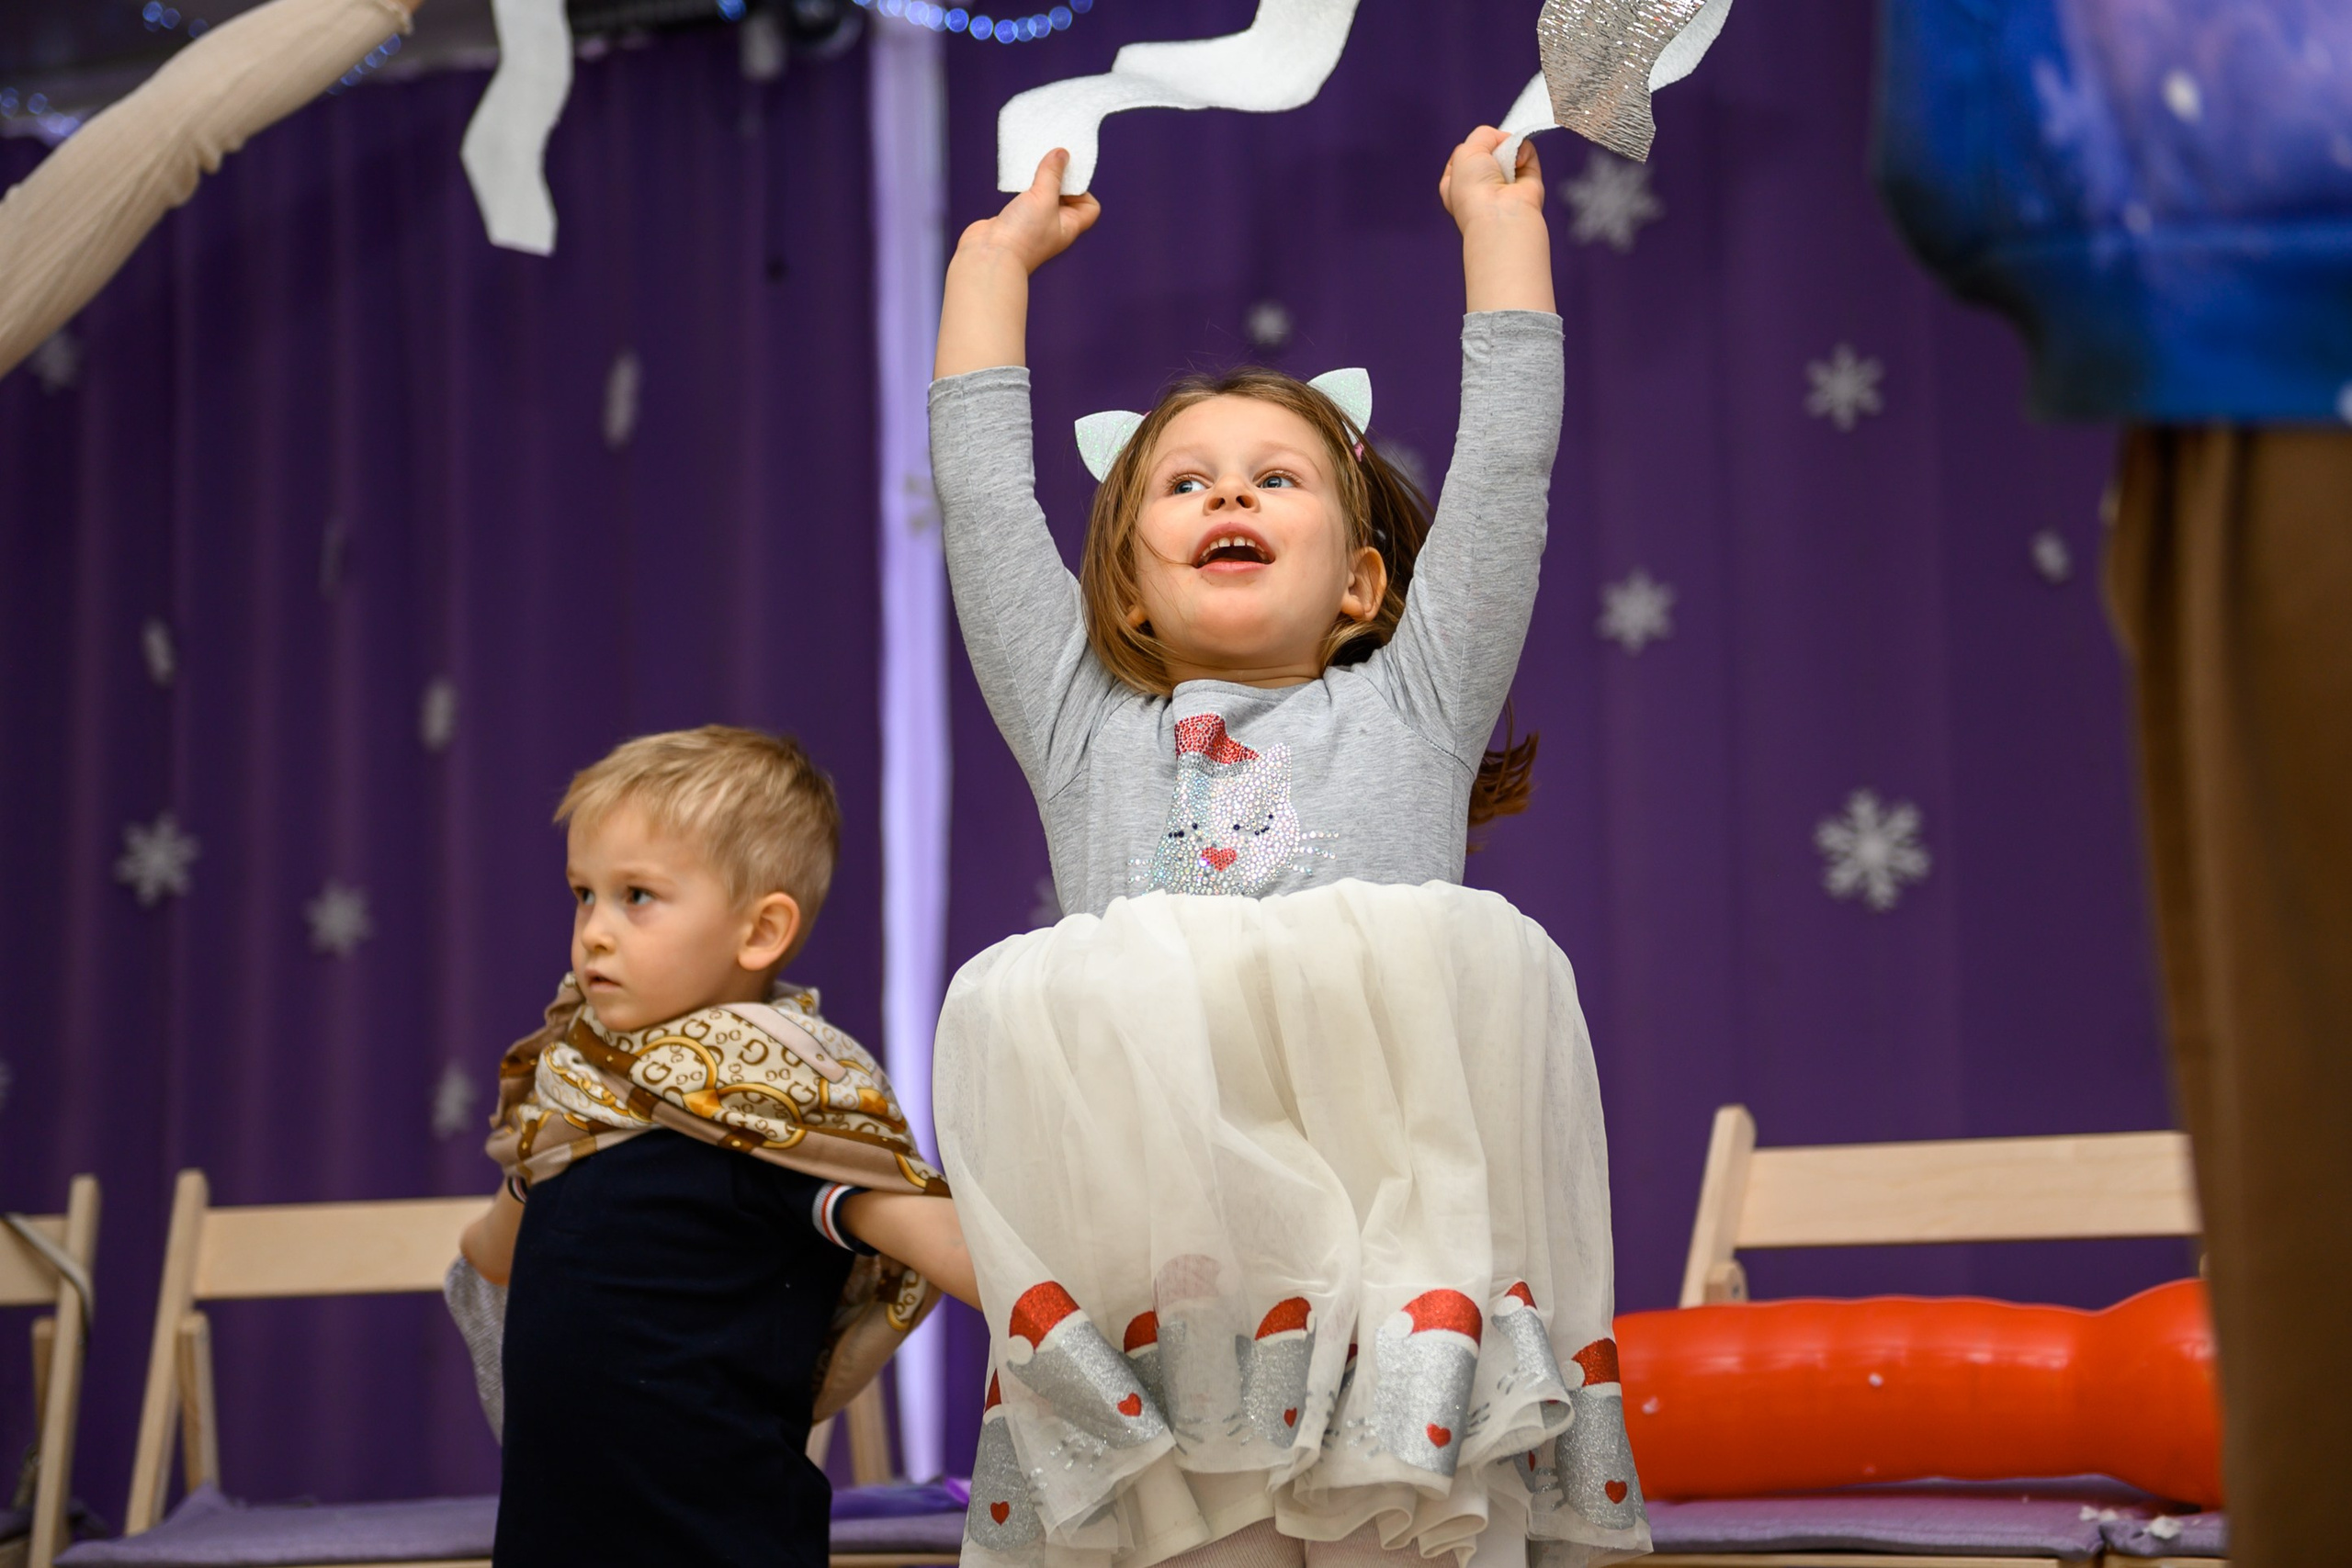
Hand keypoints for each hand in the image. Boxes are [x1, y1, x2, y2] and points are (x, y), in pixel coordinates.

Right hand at [957, 149, 1101, 274]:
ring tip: (1032, 169)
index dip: (1083, 190)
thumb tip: (1062, 153)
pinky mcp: (1014, 220)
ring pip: (1043, 197)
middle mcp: (1054, 227)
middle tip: (1049, 164)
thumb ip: (1053, 174)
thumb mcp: (1043, 198)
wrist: (990, 256)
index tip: (1067, 177)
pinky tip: (1016, 178)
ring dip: (1039, 181)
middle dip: (1060, 180)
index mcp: (1069, 226)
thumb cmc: (1023, 235)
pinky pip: (1024, 199)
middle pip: (1066, 198)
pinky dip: (1022, 186)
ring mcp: (1033, 224)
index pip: (1089, 207)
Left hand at [1439, 126, 1544, 234]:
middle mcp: (1481, 183)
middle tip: (1489, 160)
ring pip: (1508, 147)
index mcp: (1456, 183)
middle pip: (1488, 149)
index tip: (1469, 154)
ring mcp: (1505, 180)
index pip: (1463, 155)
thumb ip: (1483, 135)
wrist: (1499, 215)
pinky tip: (1517, 163)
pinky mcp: (1527, 178)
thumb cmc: (1475, 192)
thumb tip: (1506, 139)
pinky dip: (1524, 151)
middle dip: (1489, 148)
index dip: (1468, 149)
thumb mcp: (1465, 151)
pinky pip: (1527, 151)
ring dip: (1507, 149)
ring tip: (1503, 165)